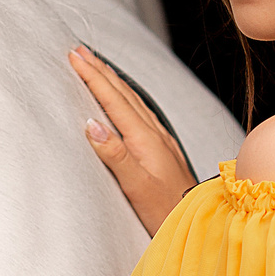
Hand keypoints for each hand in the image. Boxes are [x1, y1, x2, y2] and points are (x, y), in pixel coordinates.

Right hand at [71, 45, 196, 237]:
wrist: (200, 225)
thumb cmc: (167, 213)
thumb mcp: (137, 188)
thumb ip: (115, 156)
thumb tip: (91, 124)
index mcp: (145, 140)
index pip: (113, 100)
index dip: (92, 76)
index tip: (74, 56)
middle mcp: (155, 135)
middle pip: (124, 94)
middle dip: (101, 70)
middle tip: (80, 51)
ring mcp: (161, 142)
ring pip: (133, 101)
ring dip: (113, 81)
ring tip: (98, 67)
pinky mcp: (163, 151)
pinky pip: (141, 113)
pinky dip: (126, 99)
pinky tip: (126, 101)